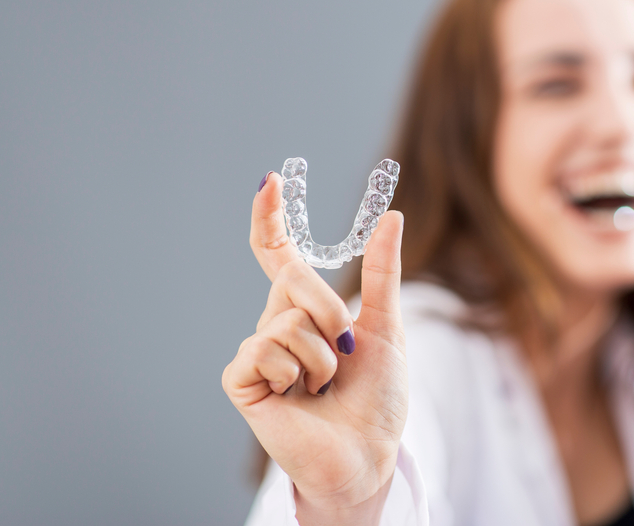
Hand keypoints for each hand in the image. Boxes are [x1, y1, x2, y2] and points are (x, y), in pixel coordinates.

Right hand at [222, 173, 407, 520]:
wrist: (368, 454)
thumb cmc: (377, 398)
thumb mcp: (387, 327)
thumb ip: (383, 272)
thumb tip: (392, 217)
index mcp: (306, 308)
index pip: (279, 254)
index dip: (270, 217)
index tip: (270, 180)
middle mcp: (276, 322)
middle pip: (292, 278)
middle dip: (332, 310)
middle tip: (347, 347)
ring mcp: (257, 350)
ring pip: (286, 319)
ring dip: (322, 356)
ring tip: (324, 386)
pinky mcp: (242, 379)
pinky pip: (265, 349)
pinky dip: (295, 373)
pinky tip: (297, 397)